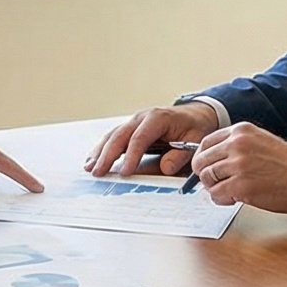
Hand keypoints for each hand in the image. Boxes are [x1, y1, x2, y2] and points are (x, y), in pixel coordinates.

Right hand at [85, 103, 217, 176]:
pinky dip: (102, 149)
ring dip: (100, 152)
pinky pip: (113, 138)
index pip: (140, 138)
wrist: (195, 114)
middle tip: (98, 172)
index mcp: (157, 118)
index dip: (131, 155)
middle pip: (120, 136)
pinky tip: (93, 160)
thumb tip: (165, 168)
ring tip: (90, 168)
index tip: (125, 172)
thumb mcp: (196, 140)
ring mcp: (133, 122)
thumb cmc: (195, 127)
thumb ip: (181, 155)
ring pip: (112, 136)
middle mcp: (141, 118)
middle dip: (107, 155)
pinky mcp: (130, 129)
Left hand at [184, 123, 286, 215]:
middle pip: (201, 161)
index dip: (203, 158)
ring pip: (207, 178)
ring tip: (228, 192)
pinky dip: (221, 199)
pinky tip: (233, 199)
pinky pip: (216, 194)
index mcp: (241, 131)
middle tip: (214, 183)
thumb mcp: (261, 141)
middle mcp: (237, 145)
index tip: (205, 167)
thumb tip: (215, 158)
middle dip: (205, 175)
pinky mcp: (241, 186)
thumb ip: (238, 145)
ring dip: (214, 188)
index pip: (206, 142)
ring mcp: (238, 165)